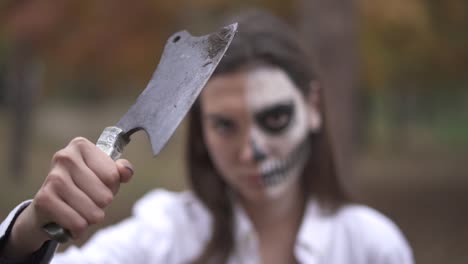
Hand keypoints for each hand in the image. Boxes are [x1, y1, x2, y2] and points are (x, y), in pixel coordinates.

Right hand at [4, 137, 133, 257]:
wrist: (48, 206)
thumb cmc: (82, 187)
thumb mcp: (104, 175)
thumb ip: (120, 171)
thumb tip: (125, 171)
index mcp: (81, 145)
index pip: (113, 176)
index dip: (111, 187)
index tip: (98, 184)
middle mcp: (65, 157)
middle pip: (104, 195)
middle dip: (101, 204)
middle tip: (88, 200)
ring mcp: (53, 177)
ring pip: (93, 212)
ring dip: (91, 217)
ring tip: (80, 210)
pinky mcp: (44, 199)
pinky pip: (78, 223)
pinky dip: (79, 228)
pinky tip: (71, 221)